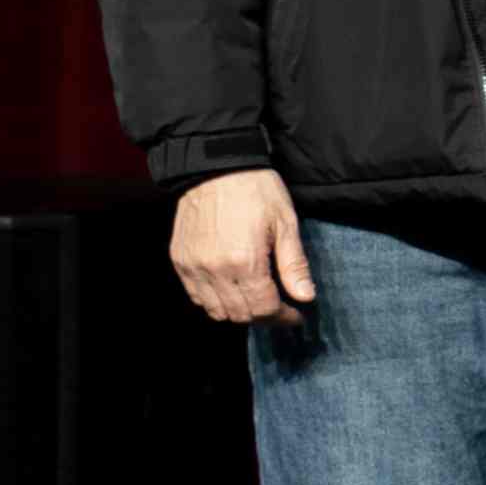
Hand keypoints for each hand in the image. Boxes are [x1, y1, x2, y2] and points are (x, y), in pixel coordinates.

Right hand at [170, 167, 318, 325]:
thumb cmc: (255, 190)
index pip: (264, 308)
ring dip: (239, 313)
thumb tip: (306, 297)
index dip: (284, 317)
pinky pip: (196, 296)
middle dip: (264, 317)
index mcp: (245, 262)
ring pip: (216, 311)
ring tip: (257, 301)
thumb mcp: (285, 223)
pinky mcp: (180, 261)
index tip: (296, 315)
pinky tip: (231, 291)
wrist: (214, 167)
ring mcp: (193, 267)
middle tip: (280, 309)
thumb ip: (294, 265)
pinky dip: (215, 302)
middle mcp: (215, 270)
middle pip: (240, 314)